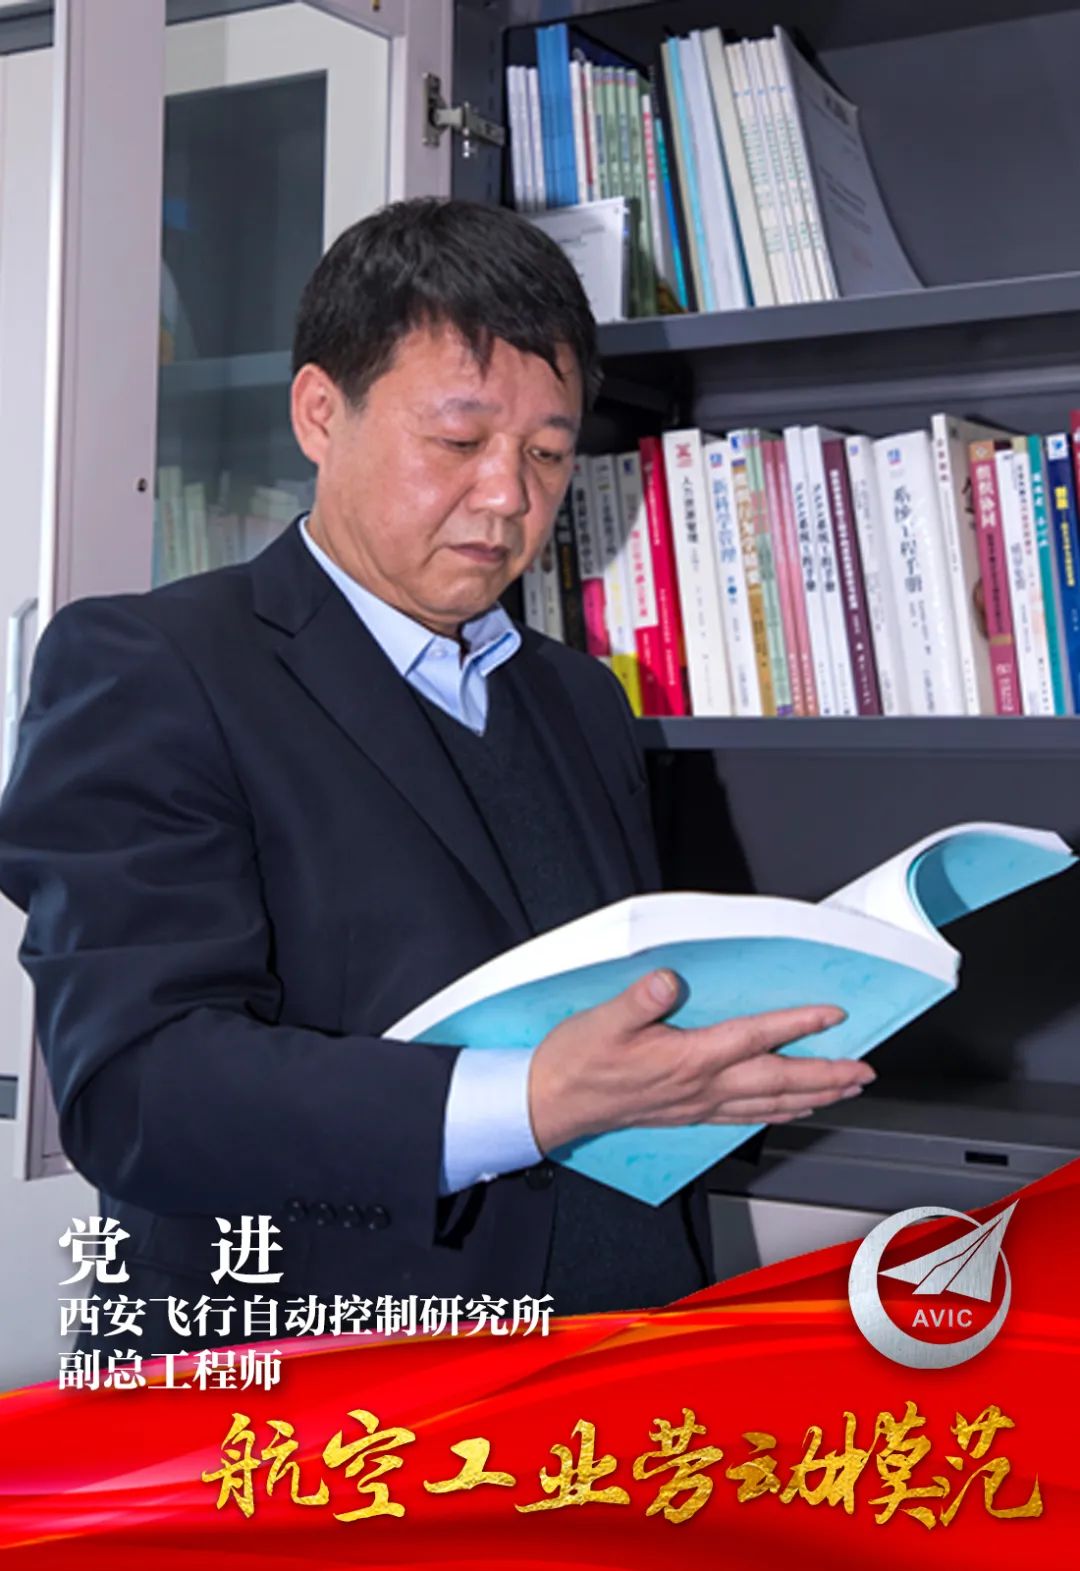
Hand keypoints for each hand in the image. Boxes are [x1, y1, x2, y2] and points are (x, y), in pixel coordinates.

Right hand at [527, 967, 872, 1152]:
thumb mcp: (602, 1020)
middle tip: (865, 1071)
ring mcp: (698, 1105)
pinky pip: (747, 1117)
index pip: (756, 1038)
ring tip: (845, 1091)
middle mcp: (701, 1087)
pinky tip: (792, 1111)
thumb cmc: (577, 1062)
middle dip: (827, 1075)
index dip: (798, 1024)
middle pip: (779, 1080)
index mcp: (688, 1059)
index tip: (832, 1014)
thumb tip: (669, 981)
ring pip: (770, 1103)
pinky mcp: (688, 1114)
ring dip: (814, 1097)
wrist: (553, 1104)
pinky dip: (779, 1113)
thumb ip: (640, 1001)